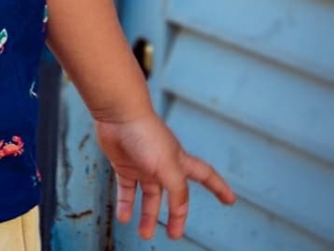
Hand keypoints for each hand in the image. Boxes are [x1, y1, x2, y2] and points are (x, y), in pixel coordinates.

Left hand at [95, 111, 235, 239]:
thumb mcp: (168, 165)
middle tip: (174, 234)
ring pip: (149, 196)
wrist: (117, 114)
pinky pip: (126, 190)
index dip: (219, 188)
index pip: (206, 176)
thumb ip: (177, 190)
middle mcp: (163, 164)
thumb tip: (180, 211)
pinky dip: (126, 205)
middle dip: (176, 215)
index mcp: (180, 161)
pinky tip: (124, 217)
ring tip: (144, 234)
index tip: (230, 200)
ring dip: (148, 216)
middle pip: (174, 195)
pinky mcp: (123, 165)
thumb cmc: (145, 133)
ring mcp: (143, 165)